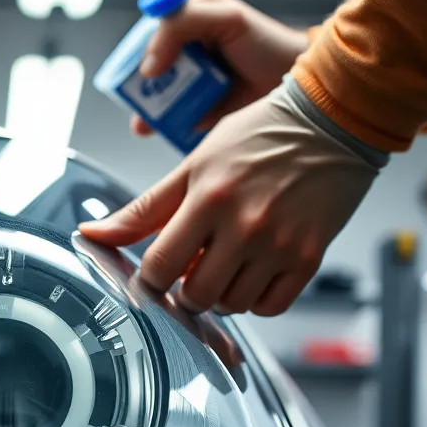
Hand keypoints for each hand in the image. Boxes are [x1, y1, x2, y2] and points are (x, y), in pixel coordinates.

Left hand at [79, 86, 377, 315]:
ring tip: (227, 264)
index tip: (157, 272)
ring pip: (233, 305)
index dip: (152, 277)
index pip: (160, 267)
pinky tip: (254, 272)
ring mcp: (280, 245)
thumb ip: (143, 208)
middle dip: (187, 289)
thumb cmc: (259, 137)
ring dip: (222, 294)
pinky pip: (271, 307)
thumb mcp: (193, 165)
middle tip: (194, 268)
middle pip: (196, 295)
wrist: (334, 119)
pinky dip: (257, 299)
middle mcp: (245, 225)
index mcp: (208, 199)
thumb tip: (92, 234)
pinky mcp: (309, 258)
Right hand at [131, 0, 309, 136]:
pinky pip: (171, 116)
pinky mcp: (198, 107)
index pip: (151, 32)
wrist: (297, 84)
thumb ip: (181, 23)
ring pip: (156, 95)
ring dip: (148, 110)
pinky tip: (161, 129)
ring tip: (146, 124)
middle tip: (139, 101)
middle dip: (140, 87)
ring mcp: (191, 80)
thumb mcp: (224, 18)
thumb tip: (148, 66)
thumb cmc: (267, 45)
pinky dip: (164, 124)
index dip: (142, 51)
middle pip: (148, 68)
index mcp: (191, 18)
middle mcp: (187, 49)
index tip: (147, 71)